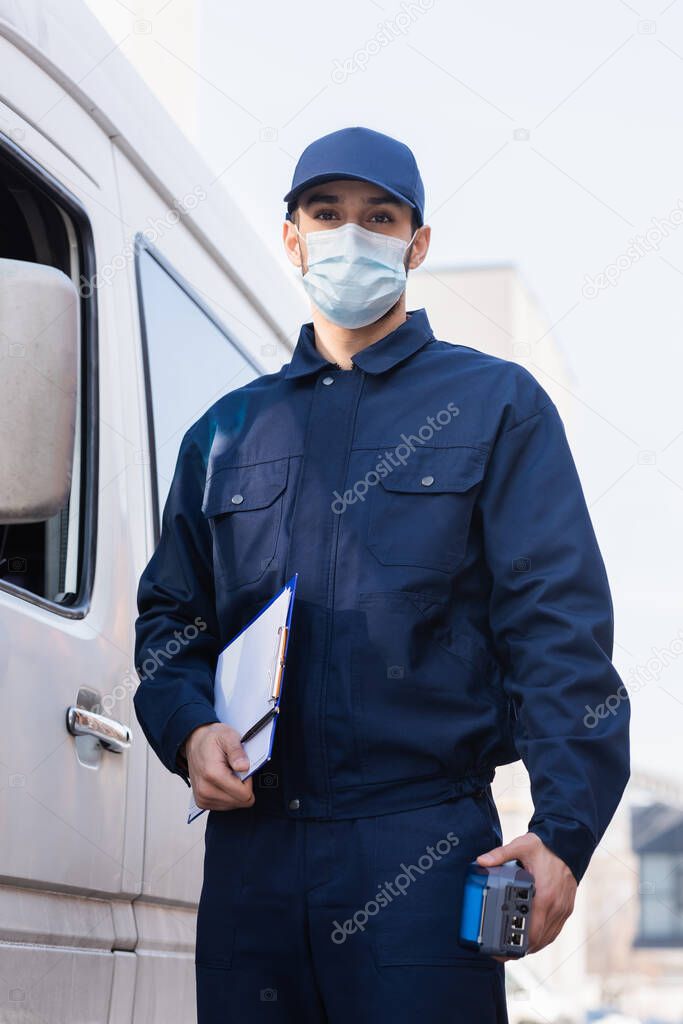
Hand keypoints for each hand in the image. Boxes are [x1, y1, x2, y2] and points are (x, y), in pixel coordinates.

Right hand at [184, 723, 254, 810]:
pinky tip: (223, 781)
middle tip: (235, 770)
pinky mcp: (202, 802)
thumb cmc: (212, 739)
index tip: (243, 768)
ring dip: (235, 790)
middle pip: (240, 801)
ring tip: (227, 774)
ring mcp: (202, 798)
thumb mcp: (228, 736)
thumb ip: (237, 751)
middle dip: (243, 786)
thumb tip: (244, 767)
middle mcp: (205, 790)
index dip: (249, 780)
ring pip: (234, 805)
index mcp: (212, 774)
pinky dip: (228, 794)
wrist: (195, 742)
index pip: (244, 794)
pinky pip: (226, 806)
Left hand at [477, 832, 576, 959]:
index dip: (517, 944)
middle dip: (521, 949)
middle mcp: (555, 907)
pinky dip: (543, 938)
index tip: (502, 949)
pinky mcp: (566, 908)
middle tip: (502, 953)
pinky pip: (555, 930)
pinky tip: (532, 939)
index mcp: (544, 896)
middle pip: (539, 940)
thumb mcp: (520, 846)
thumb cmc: (544, 847)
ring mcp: (563, 910)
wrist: (568, 844)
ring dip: (532, 946)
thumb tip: (481, 861)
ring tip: (514, 949)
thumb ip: (500, 854)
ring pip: (548, 938)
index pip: (532, 931)